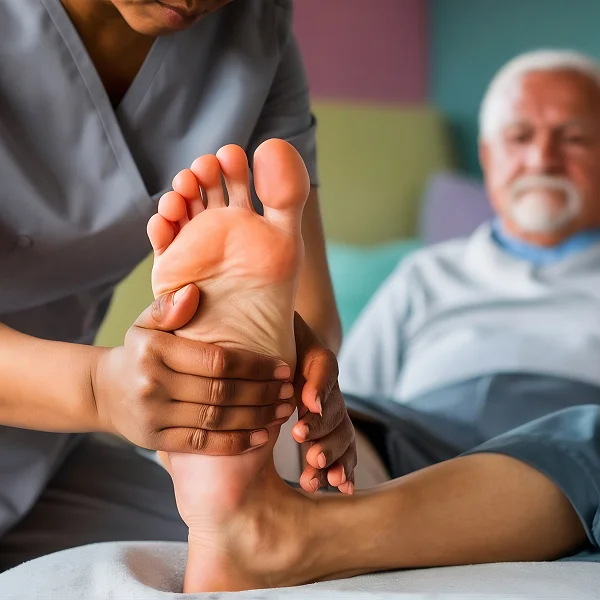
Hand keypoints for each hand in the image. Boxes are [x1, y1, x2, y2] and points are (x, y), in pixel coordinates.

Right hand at [92, 284, 294, 453]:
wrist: (104, 391)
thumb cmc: (139, 352)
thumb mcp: (146, 324)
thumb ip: (169, 307)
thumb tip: (193, 291)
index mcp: (155, 350)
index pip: (217, 360)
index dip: (255, 366)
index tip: (282, 367)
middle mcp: (152, 383)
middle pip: (221, 392)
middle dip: (262, 393)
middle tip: (289, 391)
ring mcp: (153, 415)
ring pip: (216, 419)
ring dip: (256, 417)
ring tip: (283, 411)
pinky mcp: (156, 440)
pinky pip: (202, 444)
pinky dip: (235, 442)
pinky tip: (261, 436)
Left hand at [291, 314, 356, 494]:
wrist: (289, 348)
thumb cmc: (276, 345)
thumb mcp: (277, 340)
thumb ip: (281, 354)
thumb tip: (306, 399)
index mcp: (317, 359)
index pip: (325, 370)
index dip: (319, 389)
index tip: (307, 405)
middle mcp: (328, 387)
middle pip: (336, 412)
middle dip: (323, 435)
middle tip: (309, 453)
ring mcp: (331, 411)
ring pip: (343, 434)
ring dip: (332, 458)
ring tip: (313, 478)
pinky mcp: (329, 430)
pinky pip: (343, 449)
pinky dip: (345, 468)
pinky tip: (342, 487)